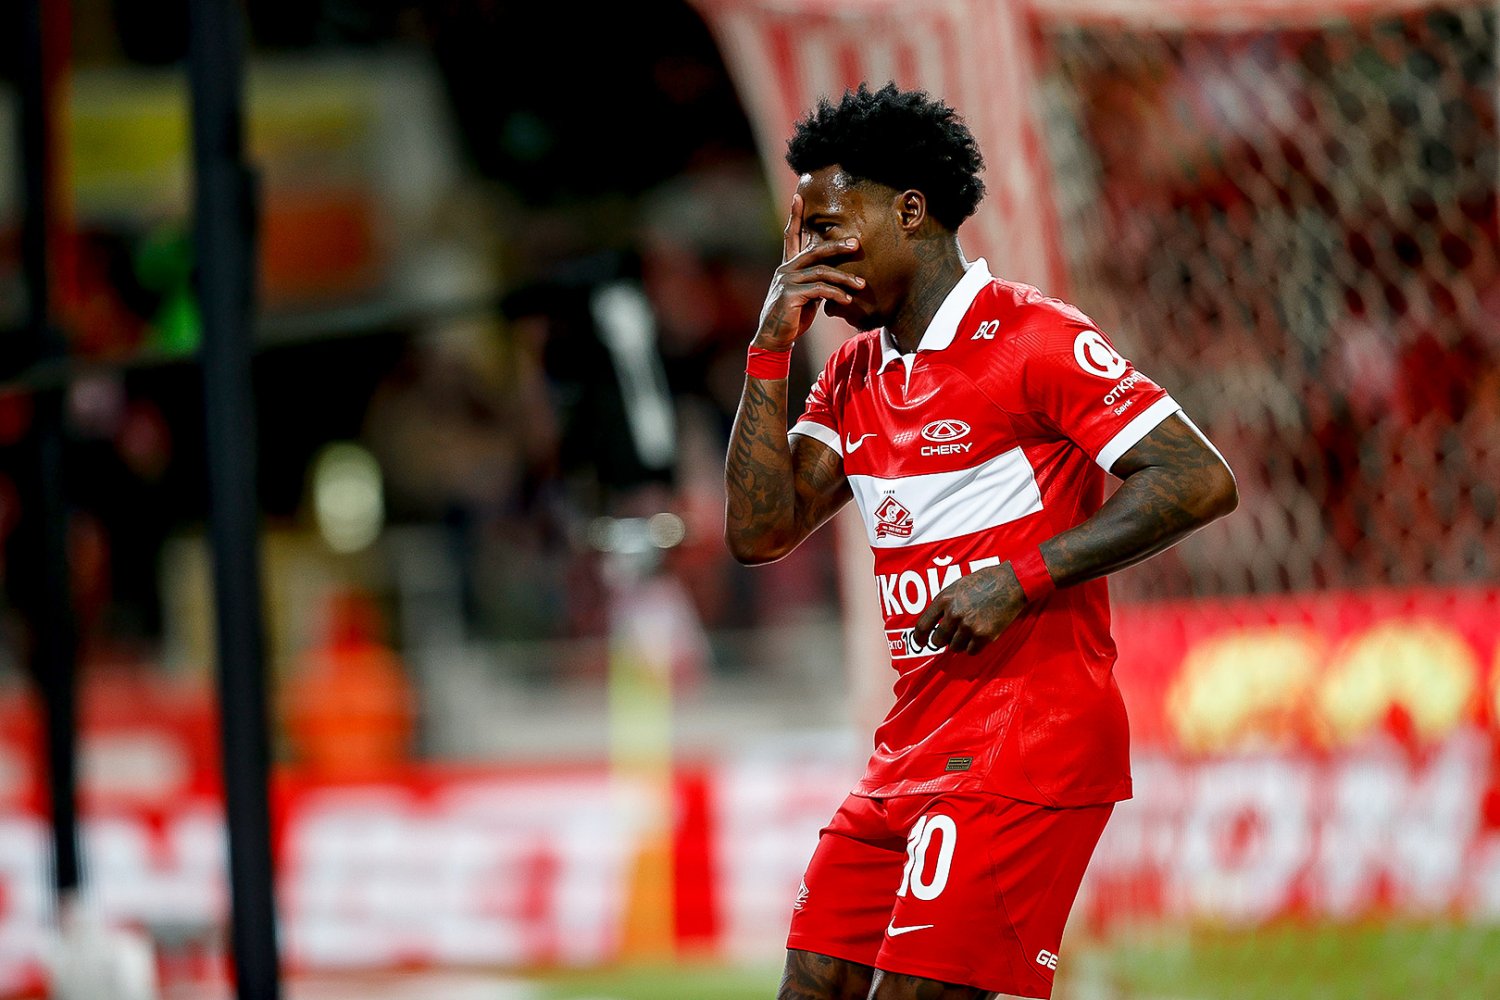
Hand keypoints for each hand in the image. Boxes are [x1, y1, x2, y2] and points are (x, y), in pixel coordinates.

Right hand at [754, 193, 864, 349]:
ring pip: (821, 272)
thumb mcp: (806, 295)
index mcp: (788, 266)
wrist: (774, 338)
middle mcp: (785, 269)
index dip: (794, 216)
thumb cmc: (792, 316)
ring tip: (861, 285)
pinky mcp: (790, 295)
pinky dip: (835, 294)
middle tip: (856, 244)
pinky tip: (847, 300)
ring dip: (844, 278)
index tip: (798, 196)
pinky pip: (819, 290)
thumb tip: (835, 273)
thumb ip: (816, 281)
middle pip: (814, 250)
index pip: (790, 236)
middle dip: (836, 246)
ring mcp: (786, 281)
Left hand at [911, 563, 1026, 654]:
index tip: (920, 643)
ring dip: (960, 643)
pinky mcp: (983, 636)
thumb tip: (936, 623)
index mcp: (944, 599)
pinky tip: (980, 635)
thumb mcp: (957, 586)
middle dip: (943, 641)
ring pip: (954, 647)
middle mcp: (953, 614)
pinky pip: (971, 651)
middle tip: (952, 636)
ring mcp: (968, 626)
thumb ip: (945, 604)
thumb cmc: (985, 581)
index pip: (922, 625)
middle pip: (938, 640)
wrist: (1011, 582)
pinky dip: (974, 647)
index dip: (919, 638)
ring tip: (971, 630)